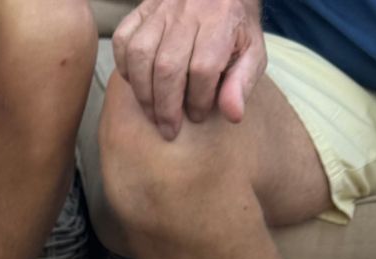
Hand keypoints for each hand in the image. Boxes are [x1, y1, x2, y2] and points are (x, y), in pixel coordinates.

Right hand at [114, 0, 266, 139]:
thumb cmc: (235, 29)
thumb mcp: (252, 53)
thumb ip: (242, 83)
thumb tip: (233, 115)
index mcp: (220, 20)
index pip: (203, 68)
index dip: (198, 100)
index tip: (199, 116)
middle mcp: (189, 11)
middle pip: (167, 66)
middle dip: (166, 106)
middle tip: (169, 129)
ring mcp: (161, 9)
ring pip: (140, 54)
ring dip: (143, 92)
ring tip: (152, 113)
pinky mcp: (142, 9)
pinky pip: (122, 39)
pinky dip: (124, 67)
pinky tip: (137, 84)